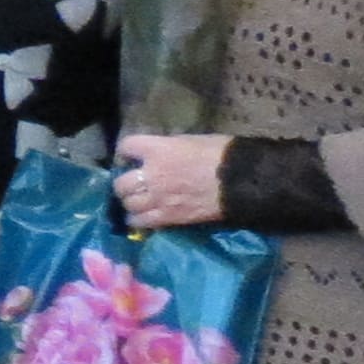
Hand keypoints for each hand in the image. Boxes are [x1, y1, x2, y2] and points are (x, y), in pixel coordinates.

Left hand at [116, 132, 231, 231]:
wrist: (242, 181)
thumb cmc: (222, 155)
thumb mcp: (192, 141)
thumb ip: (169, 147)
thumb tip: (159, 152)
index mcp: (158, 150)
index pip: (126, 147)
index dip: (126, 152)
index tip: (131, 156)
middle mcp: (151, 174)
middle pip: (121, 182)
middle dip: (124, 183)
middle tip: (133, 184)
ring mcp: (158, 198)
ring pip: (128, 203)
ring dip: (131, 202)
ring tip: (138, 201)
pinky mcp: (168, 217)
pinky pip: (140, 222)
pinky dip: (137, 220)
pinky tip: (142, 217)